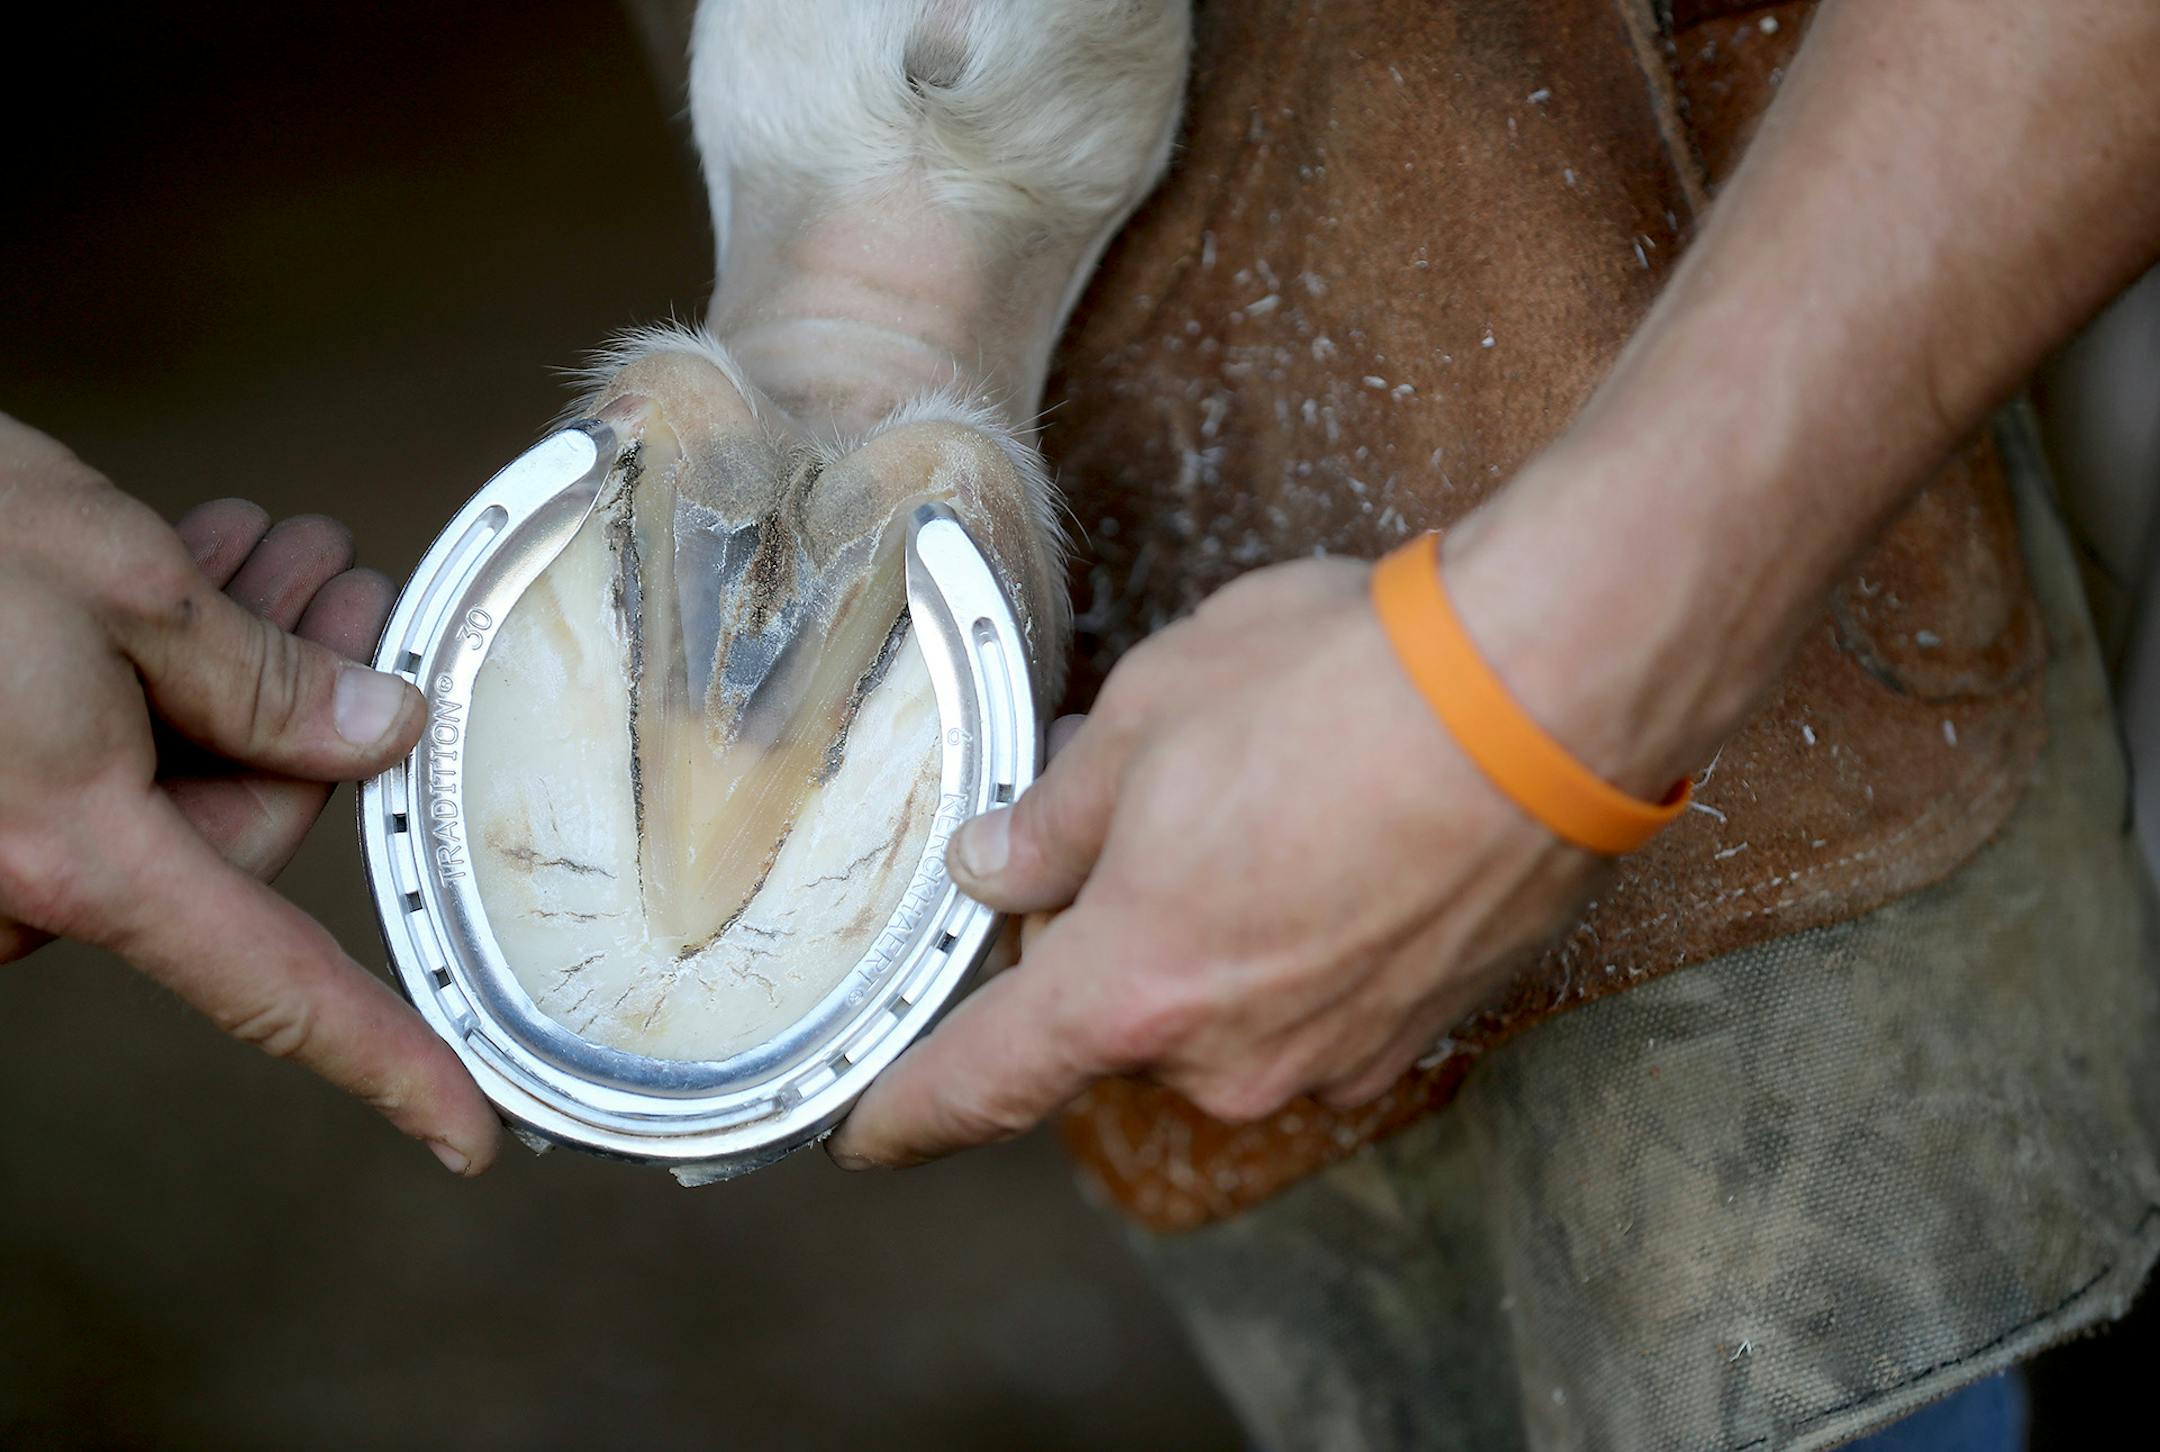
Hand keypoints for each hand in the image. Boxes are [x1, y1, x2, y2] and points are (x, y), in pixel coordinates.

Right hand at [0, 414, 497, 1174]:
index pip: (274, 989)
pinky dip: (156, 670)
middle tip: (344, 585)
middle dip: (303, 703)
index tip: (466, 1135)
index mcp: (73, 853)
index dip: (385, 1064)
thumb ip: (265, 677)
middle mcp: (20, 872)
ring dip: (234, 663)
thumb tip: (374, 727)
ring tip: (274, 550)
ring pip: (170, 777)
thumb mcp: (122, 580)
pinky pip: (98, 758)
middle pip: (234, 836)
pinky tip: (197, 571)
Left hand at [829, 551, 1608, 1167]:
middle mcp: (1233, 1053)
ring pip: (1223, 1010)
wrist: (1548, 689)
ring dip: (1216, 934)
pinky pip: (1319, 1002)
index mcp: (1133, 984)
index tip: (868, 1135)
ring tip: (1266, 803)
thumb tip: (1000, 864)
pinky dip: (1306, 942)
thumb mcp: (1144, 716)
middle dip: (1105, 934)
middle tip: (1138, 812)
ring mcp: (1340, 1052)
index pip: (985, 1079)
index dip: (912, 1111)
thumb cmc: (1339, 687)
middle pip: (1115, 1019)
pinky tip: (1340, 839)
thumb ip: (1053, 818)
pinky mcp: (1426, 1028)